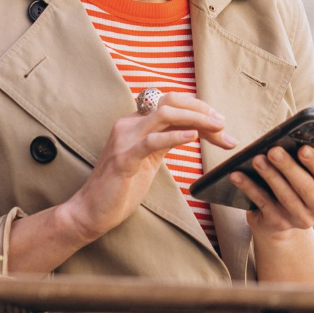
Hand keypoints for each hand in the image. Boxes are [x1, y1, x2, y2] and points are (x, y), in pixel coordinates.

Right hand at [63, 93, 236, 245]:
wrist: (90, 211)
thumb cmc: (121, 187)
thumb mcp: (149, 158)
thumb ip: (166, 140)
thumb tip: (193, 129)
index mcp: (135, 122)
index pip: (171, 103)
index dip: (198, 108)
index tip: (219, 122)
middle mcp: (129, 124)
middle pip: (170, 101)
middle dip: (201, 109)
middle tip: (223, 123)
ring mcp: (125, 139)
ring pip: (164, 115)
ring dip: (196, 119)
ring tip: (217, 127)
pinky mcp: (124, 159)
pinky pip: (152, 141)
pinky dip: (175, 136)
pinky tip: (194, 137)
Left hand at [229, 144, 313, 241]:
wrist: (281, 216)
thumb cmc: (296, 182)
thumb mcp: (310, 171)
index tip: (303, 148)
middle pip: (305, 186)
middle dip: (288, 167)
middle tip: (273, 150)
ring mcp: (299, 219)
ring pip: (284, 195)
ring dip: (269, 175)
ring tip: (256, 159)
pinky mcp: (278, 223)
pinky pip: (262, 203)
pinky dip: (248, 187)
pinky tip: (237, 175)